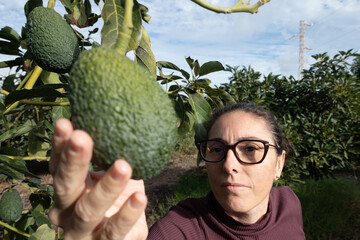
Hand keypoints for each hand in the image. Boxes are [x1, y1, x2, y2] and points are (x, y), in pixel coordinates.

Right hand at [48, 119, 147, 239]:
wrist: (122, 235)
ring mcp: (80, 231)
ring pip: (88, 210)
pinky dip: (127, 214)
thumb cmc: (115, 198)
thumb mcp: (111, 174)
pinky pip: (114, 231)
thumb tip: (131, 112)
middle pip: (65, 185)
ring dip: (106, 187)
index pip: (57, 165)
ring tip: (123, 165)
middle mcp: (65, 210)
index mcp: (66, 188)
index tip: (64, 122)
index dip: (59, 145)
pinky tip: (140, 197)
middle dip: (73, 161)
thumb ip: (113, 153)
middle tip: (83, 138)